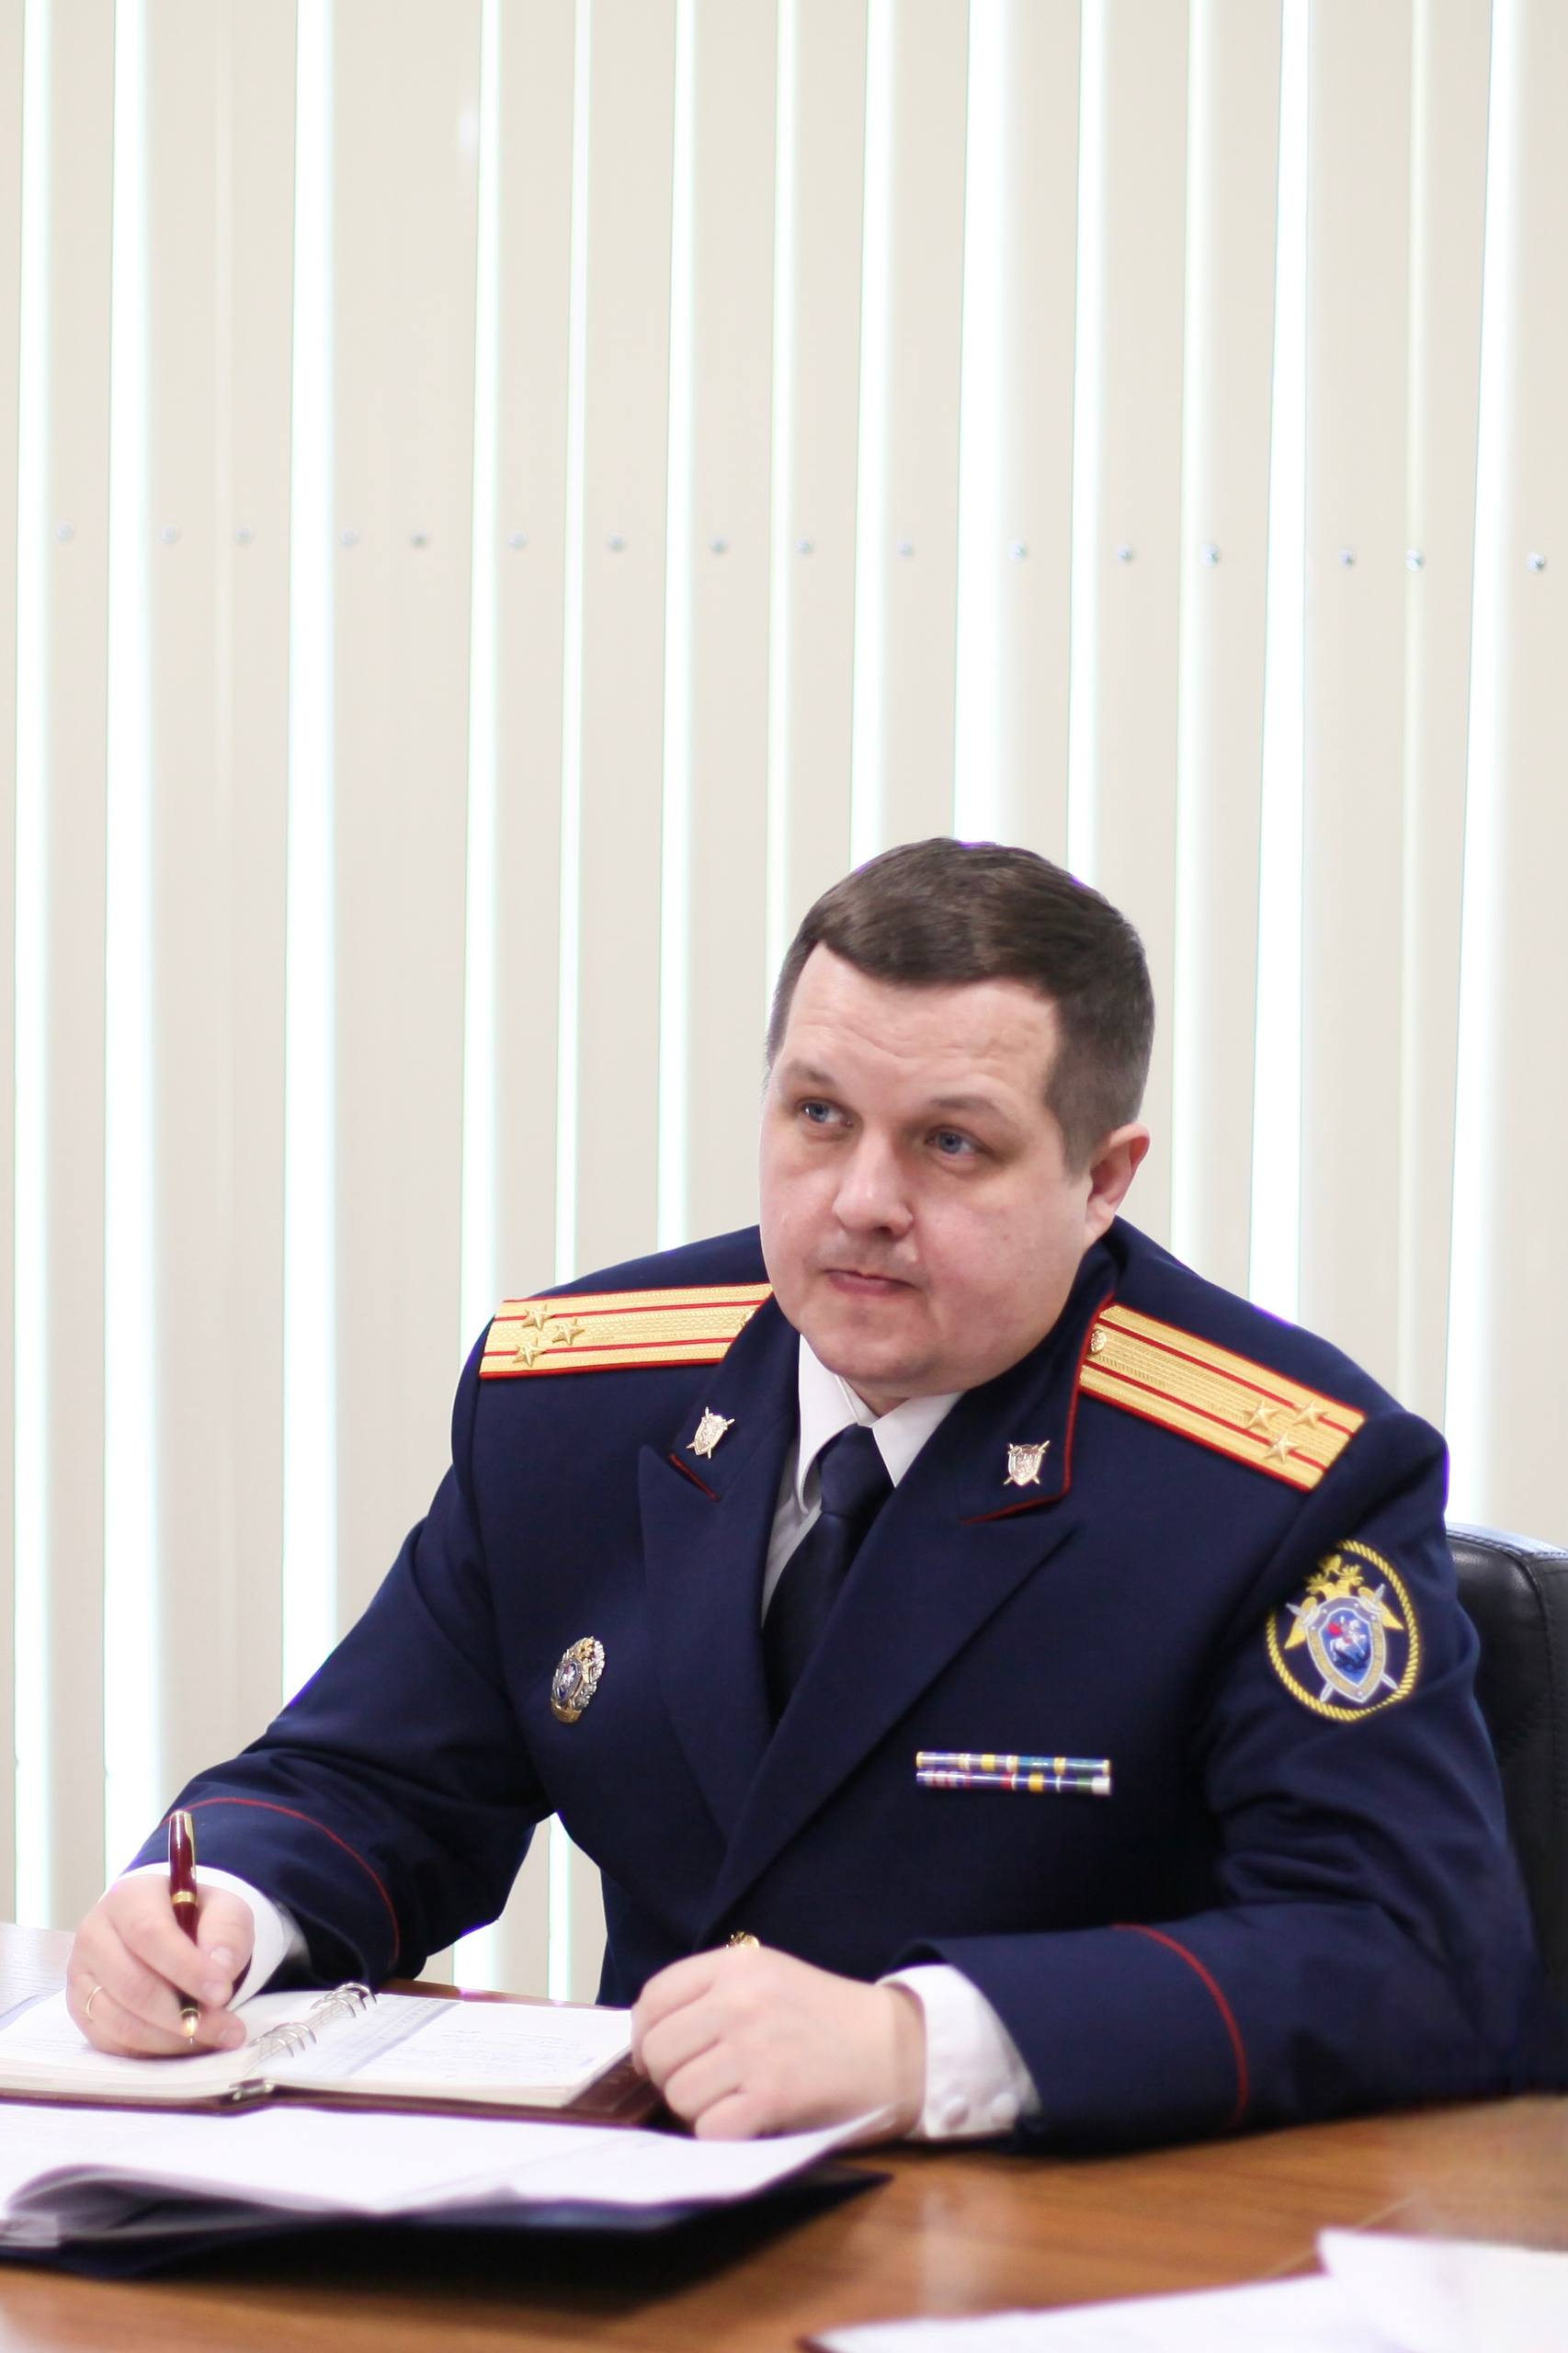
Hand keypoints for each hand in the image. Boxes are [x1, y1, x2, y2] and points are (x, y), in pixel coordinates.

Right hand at [66, 1877, 255, 2056]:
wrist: (170, 1931)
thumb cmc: (197, 1919)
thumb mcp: (224, 1911)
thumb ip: (226, 1934)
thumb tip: (220, 1970)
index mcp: (128, 1898)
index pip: (149, 1933)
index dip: (185, 1967)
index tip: (222, 1992)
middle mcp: (94, 1934)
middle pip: (131, 1985)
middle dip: (182, 2014)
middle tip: (227, 2027)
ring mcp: (81, 1976)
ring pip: (120, 2021)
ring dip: (171, 2038)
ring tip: (215, 2037)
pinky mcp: (81, 2010)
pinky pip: (113, 2043)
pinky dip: (153, 2051)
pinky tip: (186, 2044)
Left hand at [630, 1942, 925, 2140]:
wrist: (896, 2047)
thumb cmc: (828, 2017)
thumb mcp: (770, 1978)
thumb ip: (714, 1995)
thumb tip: (651, 2041)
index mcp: (736, 1965)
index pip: (654, 1999)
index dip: (644, 2036)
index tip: (657, 2057)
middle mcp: (739, 2000)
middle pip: (659, 2051)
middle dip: (669, 2079)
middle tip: (702, 2086)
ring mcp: (754, 2048)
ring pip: (679, 2094)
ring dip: (697, 2110)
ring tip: (730, 2103)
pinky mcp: (772, 2095)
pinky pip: (710, 2128)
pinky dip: (720, 2135)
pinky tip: (746, 2124)